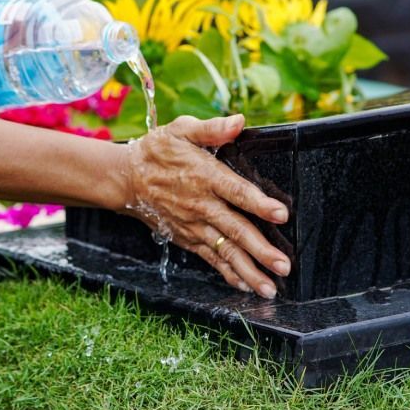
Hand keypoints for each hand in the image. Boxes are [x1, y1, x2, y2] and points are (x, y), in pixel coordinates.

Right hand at [122, 114, 290, 297]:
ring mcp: (194, 225)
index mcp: (205, 176)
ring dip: (249, 270)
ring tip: (270, 288)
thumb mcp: (181, 130)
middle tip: (284, 266)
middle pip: (235, 230)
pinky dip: (228, 273)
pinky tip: (246, 286)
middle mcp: (202, 205)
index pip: (236, 191)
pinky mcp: (188, 238)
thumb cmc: (157, 152)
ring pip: (225, 251)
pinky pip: (211, 258)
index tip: (281, 214)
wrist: (125, 179)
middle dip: (261, 250)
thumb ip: (212, 128)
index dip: (258, 204)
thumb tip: (239, 122)